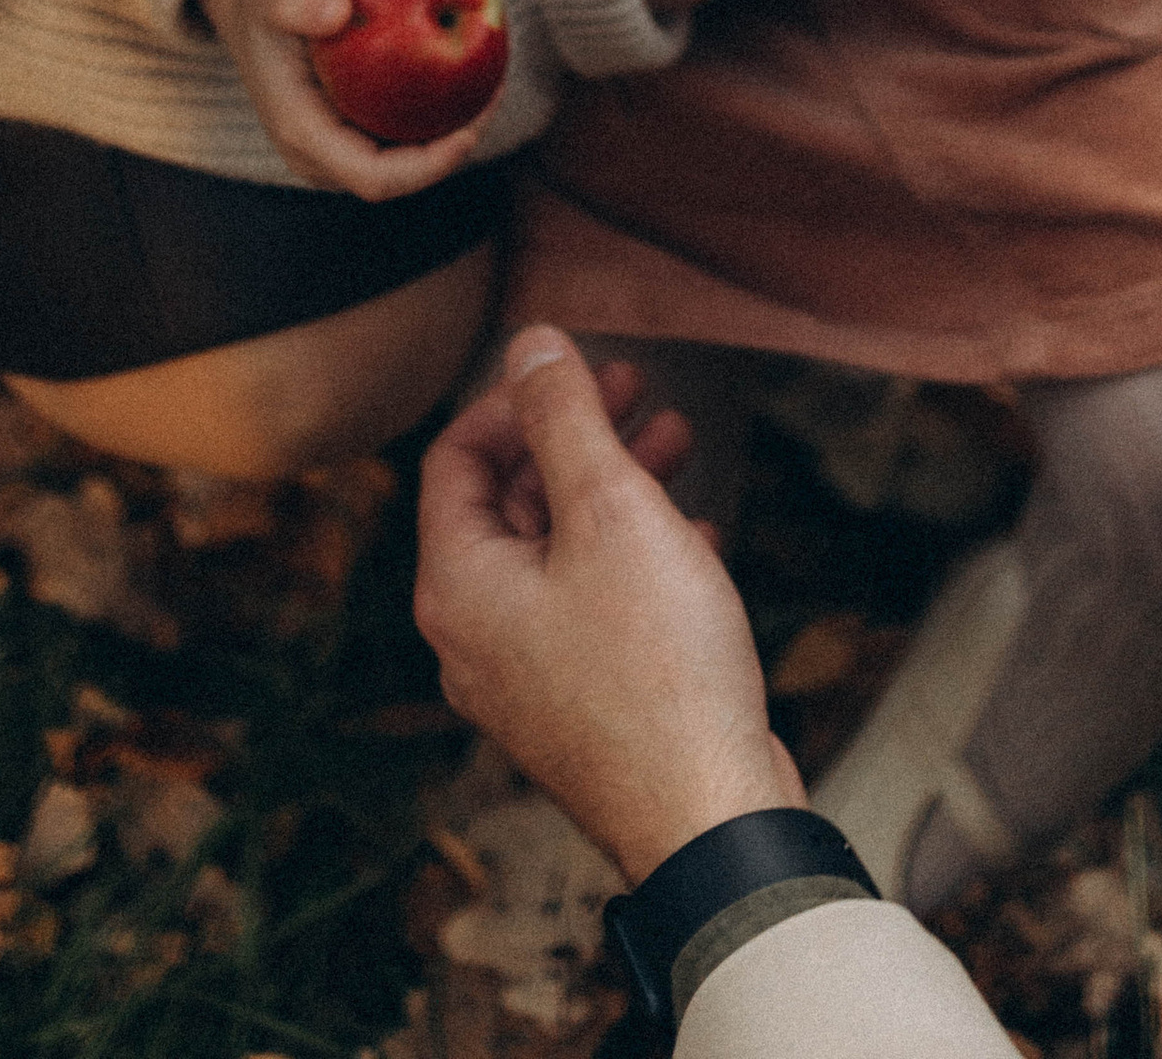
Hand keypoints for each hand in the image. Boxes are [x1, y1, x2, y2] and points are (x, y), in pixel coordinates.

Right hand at [200, 0, 499, 200]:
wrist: (259, 8)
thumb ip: (298, 0)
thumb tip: (336, 11)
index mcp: (303, 137)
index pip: (375, 178)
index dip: (428, 168)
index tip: (470, 132)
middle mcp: (323, 156)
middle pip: (402, 175)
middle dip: (455, 146)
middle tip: (494, 93)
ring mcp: (341, 146)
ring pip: (410, 157)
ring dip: (456, 129)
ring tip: (495, 82)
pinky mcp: (356, 128)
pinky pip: (406, 131)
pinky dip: (441, 110)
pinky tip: (476, 73)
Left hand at [415, 325, 803, 881]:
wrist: (708, 819)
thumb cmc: (657, 667)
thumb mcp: (610, 509)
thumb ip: (564, 416)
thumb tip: (529, 341)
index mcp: (458, 586)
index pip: (454, 458)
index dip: (513, 398)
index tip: (578, 367)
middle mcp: (474, 637)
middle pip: (507, 502)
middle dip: (574, 435)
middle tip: (637, 387)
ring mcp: (525, 680)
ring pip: (556, 551)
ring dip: (613, 485)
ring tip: (680, 441)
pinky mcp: (580, 708)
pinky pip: (589, 604)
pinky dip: (631, 552)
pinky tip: (693, 528)